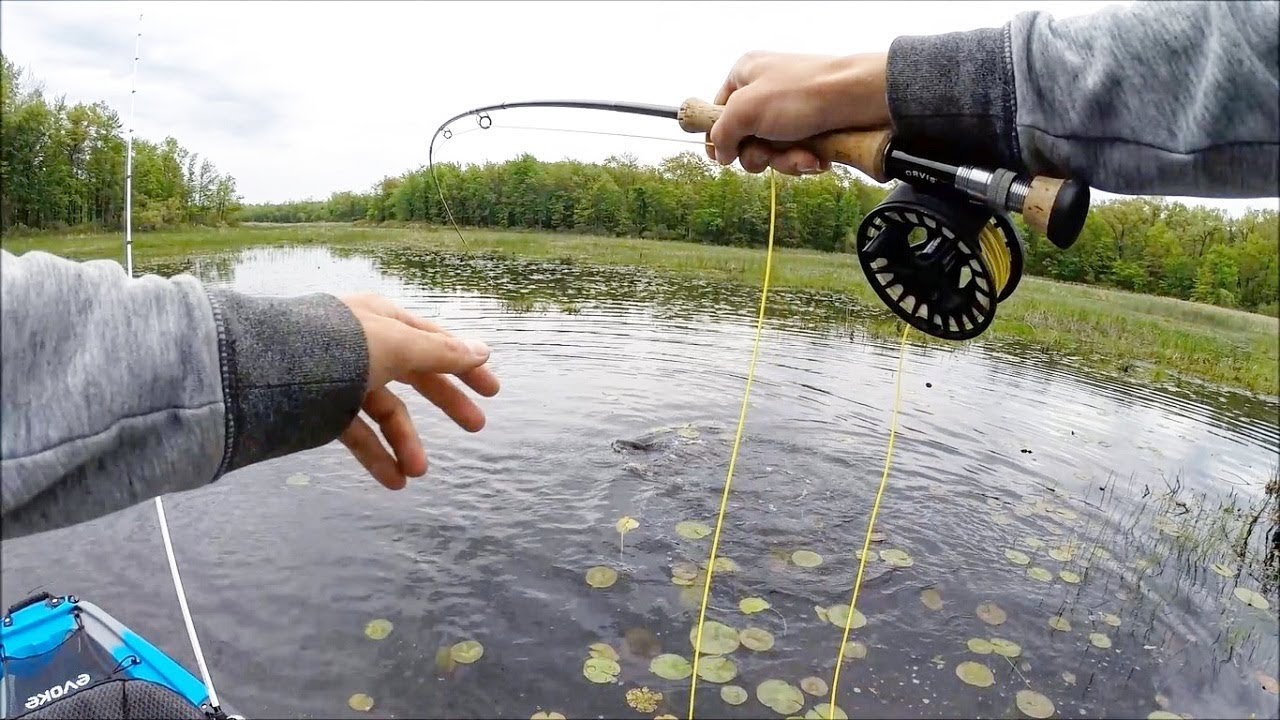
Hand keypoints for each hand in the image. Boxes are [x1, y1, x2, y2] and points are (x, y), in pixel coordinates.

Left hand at [338, 294, 499, 489]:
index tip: (491, 391)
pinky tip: (393, 481)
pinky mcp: (321, 409)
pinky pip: (357, 432)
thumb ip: (442, 353)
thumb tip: (483, 350)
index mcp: (384, 321)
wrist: (267, 368)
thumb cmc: (341, 346)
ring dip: (406, 441)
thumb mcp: (399, 346)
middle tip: (478, 427)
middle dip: (446, 402)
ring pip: (387, 410)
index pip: (434, 342)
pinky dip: (376, 456)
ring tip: (418, 473)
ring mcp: (343, 378)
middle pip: (416, 375)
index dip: (465, 365)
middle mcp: (366, 346)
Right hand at [708, 51, 890, 174]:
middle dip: (758, 154)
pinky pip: (795, 154)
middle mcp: (766, 92)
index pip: (718, 109)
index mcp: (746, 75)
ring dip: (784, 161)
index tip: (722, 156)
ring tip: (803, 155)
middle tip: (769, 151)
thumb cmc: (802, 93)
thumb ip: (721, 132)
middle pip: (744, 138)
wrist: (860, 97)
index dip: (718, 136)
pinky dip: (804, 160)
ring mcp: (790, 112)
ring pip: (771, 152)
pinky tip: (816, 158)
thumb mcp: (746, 110)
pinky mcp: (811, 128)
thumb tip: (718, 153)